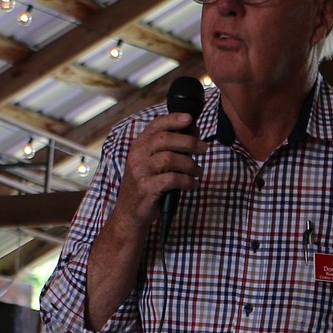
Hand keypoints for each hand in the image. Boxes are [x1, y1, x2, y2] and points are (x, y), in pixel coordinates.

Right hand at [114, 112, 206, 228]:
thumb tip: (193, 132)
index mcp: (138, 147)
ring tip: (197, 171)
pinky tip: (192, 184)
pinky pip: (172, 179)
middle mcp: (137, 157)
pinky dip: (187, 181)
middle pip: (165, 139)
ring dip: (190, 164)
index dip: (173, 119)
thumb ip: (169, 148)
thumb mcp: (151, 164)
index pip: (156, 126)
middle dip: (189, 142)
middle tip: (203, 148)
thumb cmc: (146, 186)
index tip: (190, 119)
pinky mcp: (146, 188)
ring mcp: (140, 172)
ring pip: (170, 159)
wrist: (129, 214)